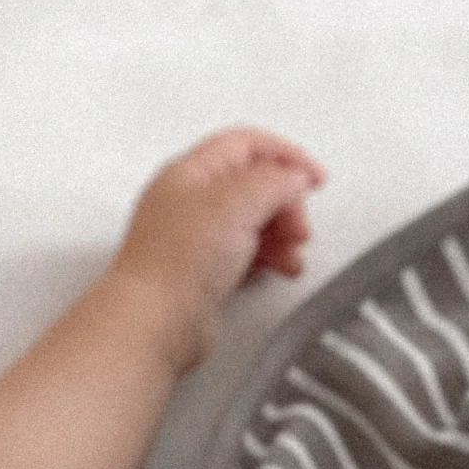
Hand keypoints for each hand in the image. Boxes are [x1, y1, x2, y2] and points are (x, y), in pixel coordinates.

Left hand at [107, 126, 325, 370]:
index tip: (313, 177)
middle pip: (253, 185)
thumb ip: (275, 180)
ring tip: (292, 250)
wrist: (155, 323)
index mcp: (190, 172)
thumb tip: (293, 179)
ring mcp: (194, 240)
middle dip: (285, 202)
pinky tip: (277, 268)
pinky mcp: (201, 273)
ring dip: (281, 233)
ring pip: (252, 222)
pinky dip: (268, 257)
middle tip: (298, 224)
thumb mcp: (237, 202)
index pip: (246, 145)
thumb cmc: (176, 263)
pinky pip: (244, 253)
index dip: (285, 155)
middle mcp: (189, 202)